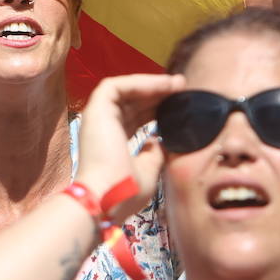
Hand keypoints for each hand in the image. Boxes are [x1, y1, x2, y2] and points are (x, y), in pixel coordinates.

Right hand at [74, 73, 182, 221]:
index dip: (156, 110)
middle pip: (132, 102)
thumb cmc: (126, 191)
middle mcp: (103, 127)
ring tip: (177, 83)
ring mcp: (97, 117)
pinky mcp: (96, 109)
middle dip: (158, 93)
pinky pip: (117, 86)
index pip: (135, 119)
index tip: (180, 106)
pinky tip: (163, 85)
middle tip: (183, 87)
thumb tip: (159, 140)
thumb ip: (155, 153)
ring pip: (125, 90)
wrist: (107, 197)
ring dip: (152, 84)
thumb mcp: (149, 170)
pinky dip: (139, 82)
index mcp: (113, 142)